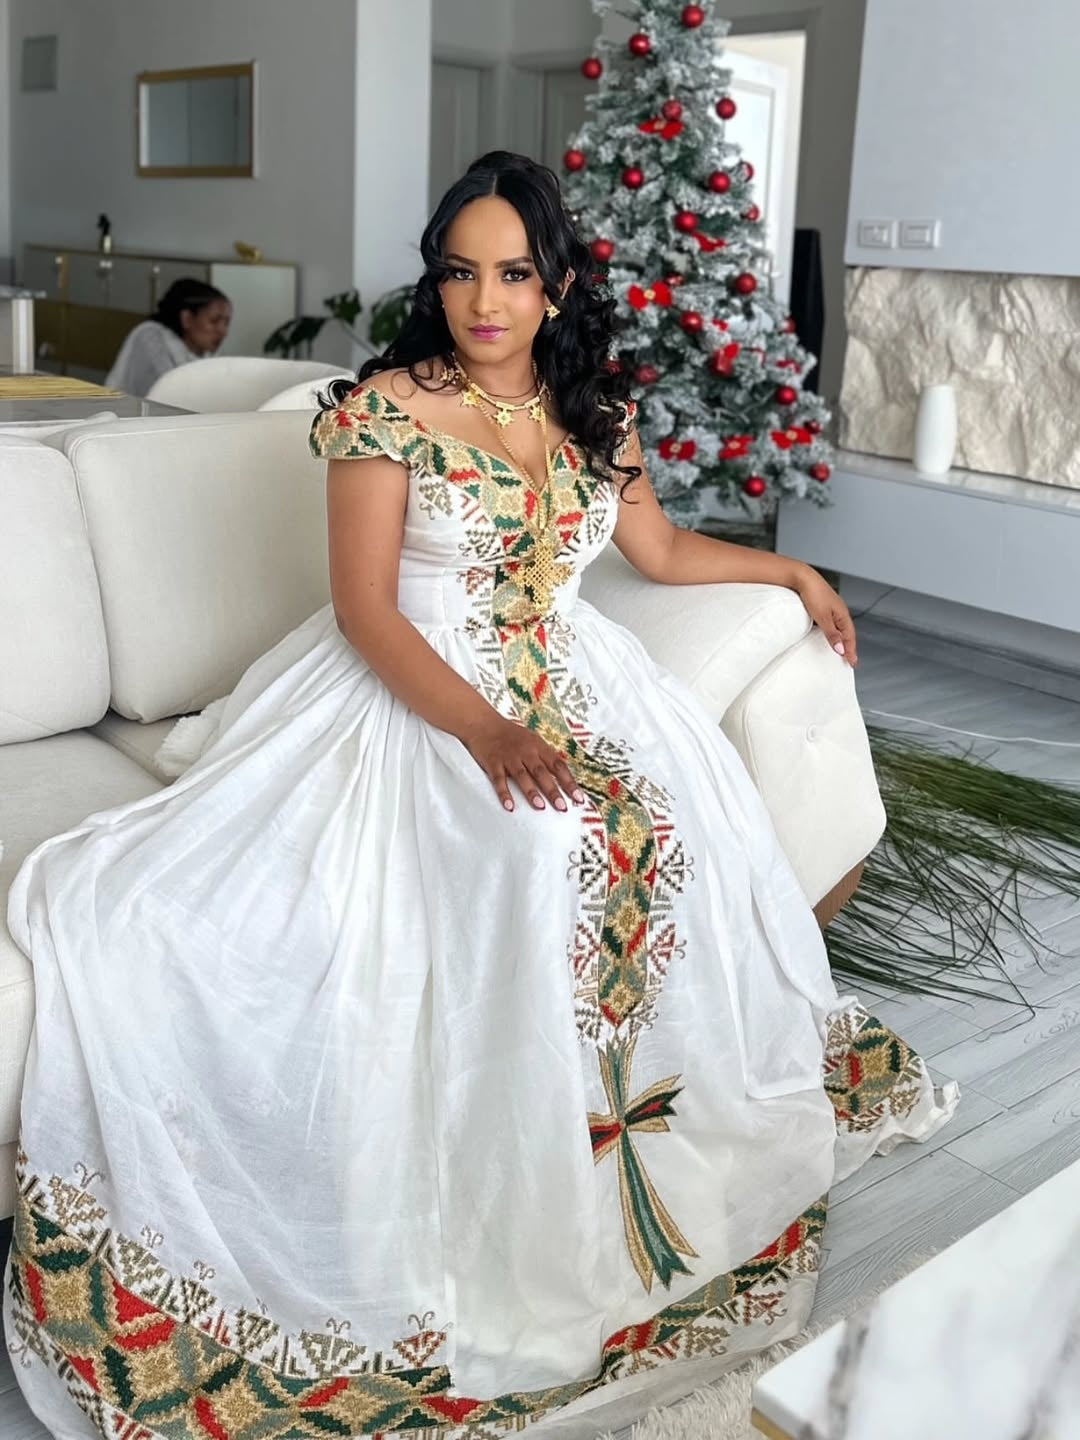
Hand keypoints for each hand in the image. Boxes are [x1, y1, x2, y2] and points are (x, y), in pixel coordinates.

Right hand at [462, 716, 586, 813]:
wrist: (484, 724)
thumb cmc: (511, 735)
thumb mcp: (533, 740)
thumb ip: (546, 757)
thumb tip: (564, 775)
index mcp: (538, 746)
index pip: (558, 765)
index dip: (569, 782)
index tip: (578, 798)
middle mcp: (525, 751)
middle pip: (542, 772)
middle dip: (553, 790)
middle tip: (562, 807)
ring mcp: (508, 757)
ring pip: (522, 776)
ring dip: (531, 791)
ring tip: (540, 806)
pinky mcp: (492, 763)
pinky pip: (499, 780)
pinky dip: (504, 793)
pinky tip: (509, 806)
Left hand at [795, 568, 857, 667]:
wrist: (802, 578)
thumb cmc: (813, 594)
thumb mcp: (823, 617)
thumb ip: (832, 634)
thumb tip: (841, 649)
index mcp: (843, 614)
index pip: (850, 637)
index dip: (851, 650)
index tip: (852, 663)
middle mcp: (839, 612)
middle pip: (847, 632)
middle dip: (849, 646)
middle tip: (849, 660)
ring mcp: (831, 609)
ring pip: (839, 628)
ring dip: (841, 640)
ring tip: (840, 651)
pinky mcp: (823, 607)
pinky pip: (831, 624)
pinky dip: (832, 633)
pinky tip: (827, 636)